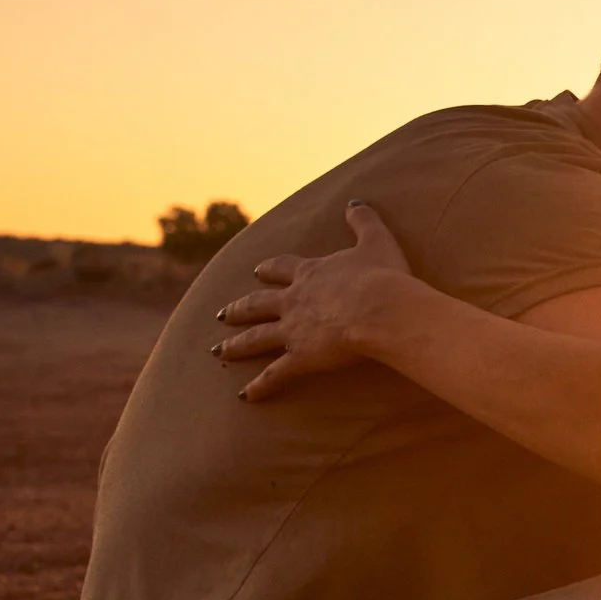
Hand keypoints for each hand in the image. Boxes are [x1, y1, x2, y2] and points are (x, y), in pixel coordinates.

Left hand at [212, 201, 414, 399]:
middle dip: (239, 308)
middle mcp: (294, 301)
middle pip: (258, 303)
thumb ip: (363, 221)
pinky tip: (245, 396)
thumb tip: (356, 202)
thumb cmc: (382, 276)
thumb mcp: (376, 241)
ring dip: (236, 345)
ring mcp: (293, 329)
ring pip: (257, 337)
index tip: (257, 271)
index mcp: (310, 274)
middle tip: (222, 314)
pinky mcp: (301, 356)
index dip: (270, 269)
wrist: (379, 307)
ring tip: (218, 351)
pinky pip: (275, 374)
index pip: (282, 268)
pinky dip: (260, 386)